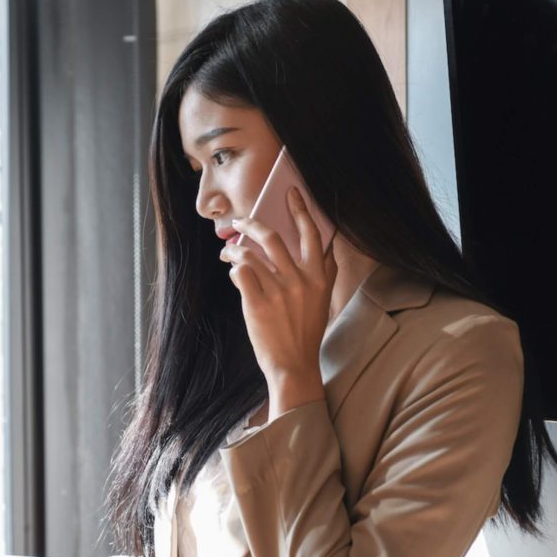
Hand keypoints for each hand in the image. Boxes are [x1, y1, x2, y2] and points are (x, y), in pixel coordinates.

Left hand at [218, 186, 336, 417]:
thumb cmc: (306, 331)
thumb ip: (326, 272)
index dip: (300, 209)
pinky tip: (234, 274)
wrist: (294, 365)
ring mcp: (277, 291)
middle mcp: (299, 280)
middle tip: (239, 221)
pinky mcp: (257, 303)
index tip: (290, 192)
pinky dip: (234, 270)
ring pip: (249, 253)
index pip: (311, 233)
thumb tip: (327, 245)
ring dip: (235, 250)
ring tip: (229, 253)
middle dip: (251, 223)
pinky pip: (240, 273)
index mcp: (319, 276)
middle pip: (272, 237)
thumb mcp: (324, 299)